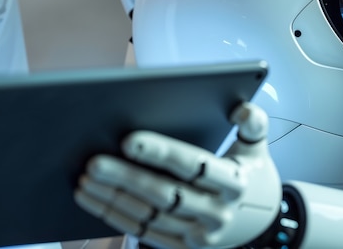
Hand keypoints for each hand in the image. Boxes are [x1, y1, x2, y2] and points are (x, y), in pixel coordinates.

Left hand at [75, 102, 280, 248]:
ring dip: (113, 199)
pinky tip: (91, 198)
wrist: (255, 219)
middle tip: (94, 162)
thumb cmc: (244, 171)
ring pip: (149, 216)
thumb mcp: (255, 147)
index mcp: (235, 182)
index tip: (128, 140)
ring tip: (86, 178)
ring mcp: (200, 236)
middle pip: (165, 194)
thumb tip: (241, 108)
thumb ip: (252, 122)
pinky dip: (114, 215)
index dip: (161, 152)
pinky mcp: (183, 248)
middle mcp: (218, 212)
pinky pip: (143, 232)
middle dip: (126, 178)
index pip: (194, 165)